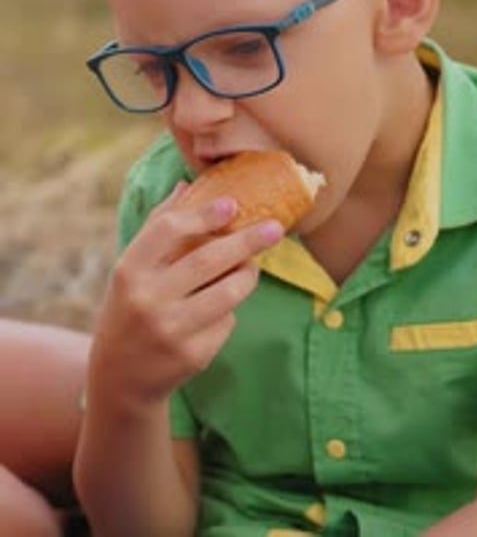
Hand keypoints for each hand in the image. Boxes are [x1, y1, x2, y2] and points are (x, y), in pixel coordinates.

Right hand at [87, 184, 282, 413]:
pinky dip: (229, 311)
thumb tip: (186, 184)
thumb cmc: (130, 306)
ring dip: (247, 276)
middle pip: (208, 260)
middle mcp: (147, 299)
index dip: (203, 214)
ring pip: (227, 294)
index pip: (168, 231)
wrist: (120, 375)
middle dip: (246, 241)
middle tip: (274, 228)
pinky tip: (218, 310)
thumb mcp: (132, 268)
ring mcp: (170, 330)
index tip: (233, 204)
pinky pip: (226, 322)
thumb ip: (158, 226)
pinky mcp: (192, 356)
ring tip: (252, 267)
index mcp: (130, 270)